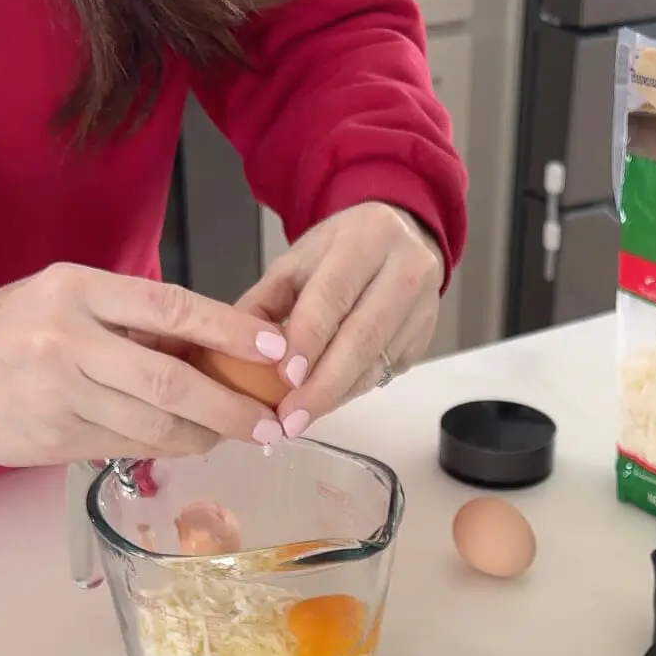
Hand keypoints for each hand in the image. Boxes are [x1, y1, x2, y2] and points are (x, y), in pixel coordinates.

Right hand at [0, 264, 291, 467]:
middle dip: (231, 407)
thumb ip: (132, 320)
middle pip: (171, 381)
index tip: (275, 349)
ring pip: (156, 425)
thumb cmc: (13, 332)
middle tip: (270, 421)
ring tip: (233, 433)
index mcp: (78, 290)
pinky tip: (189, 443)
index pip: (171, 308)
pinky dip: (169, 448)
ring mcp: (62, 393)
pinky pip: (132, 447)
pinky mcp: (59, 438)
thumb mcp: (67, 301)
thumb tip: (214, 347)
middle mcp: (69, 339)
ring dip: (205, 435)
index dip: (230, 332)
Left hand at [237, 204, 443, 435]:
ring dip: (334, 396)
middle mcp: (404, 272)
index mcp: (367, 240)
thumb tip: (232, 350)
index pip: (333, 296)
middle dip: (323, 385)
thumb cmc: (343, 250)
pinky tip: (325, 402)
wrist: (403, 237)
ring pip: (374, 363)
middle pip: (362, 338)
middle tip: (290, 418)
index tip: (285, 378)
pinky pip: (383, 374)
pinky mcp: (423, 339)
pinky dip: (349, 392)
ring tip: (300, 418)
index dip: (308, 340)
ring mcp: (420, 309)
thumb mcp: (298, 260)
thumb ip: (265, 302)